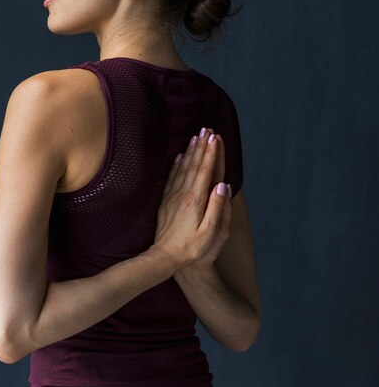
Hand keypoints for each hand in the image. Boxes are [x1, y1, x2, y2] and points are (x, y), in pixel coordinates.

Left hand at [149, 127, 232, 273]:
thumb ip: (218, 208)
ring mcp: (173, 197)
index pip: (206, 171)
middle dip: (202, 146)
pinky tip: (178, 157)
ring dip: (190, 151)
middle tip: (207, 129)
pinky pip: (171, 178)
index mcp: (196, 200)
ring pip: (183, 168)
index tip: (216, 137)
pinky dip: (176, 165)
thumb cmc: (192, 249)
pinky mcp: (166, 201)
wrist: (164, 257)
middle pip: (194, 165)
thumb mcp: (211, 233)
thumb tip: (223, 185)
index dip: (212, 153)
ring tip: (196, 136)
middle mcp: (183, 194)